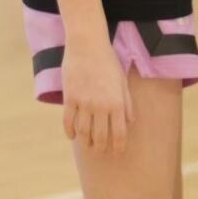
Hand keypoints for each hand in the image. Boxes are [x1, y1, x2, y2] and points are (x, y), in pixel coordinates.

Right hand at [61, 34, 133, 154]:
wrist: (87, 44)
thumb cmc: (108, 61)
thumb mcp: (122, 80)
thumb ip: (126, 103)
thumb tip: (129, 123)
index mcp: (117, 102)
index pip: (118, 133)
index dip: (118, 147)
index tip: (117, 154)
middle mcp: (100, 105)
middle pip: (100, 137)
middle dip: (101, 149)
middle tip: (101, 152)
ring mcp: (83, 103)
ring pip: (83, 133)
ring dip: (86, 143)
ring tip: (89, 146)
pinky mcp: (69, 98)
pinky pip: (68, 121)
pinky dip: (70, 132)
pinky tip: (73, 136)